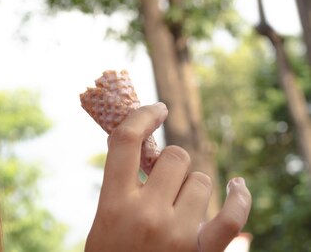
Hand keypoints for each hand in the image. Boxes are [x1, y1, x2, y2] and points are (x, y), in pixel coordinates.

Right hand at [85, 103, 251, 251]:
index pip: (125, 141)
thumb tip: (142, 140)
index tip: (156, 108)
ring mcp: (176, 234)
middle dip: (172, 163)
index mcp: (113, 202)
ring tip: (180, 205)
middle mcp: (146, 214)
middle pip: (175, 157)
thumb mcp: (103, 219)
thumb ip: (120, 184)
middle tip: (164, 180)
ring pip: (202, 180)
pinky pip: (231, 216)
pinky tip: (238, 186)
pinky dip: (240, 197)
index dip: (142, 115)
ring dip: (194, 186)